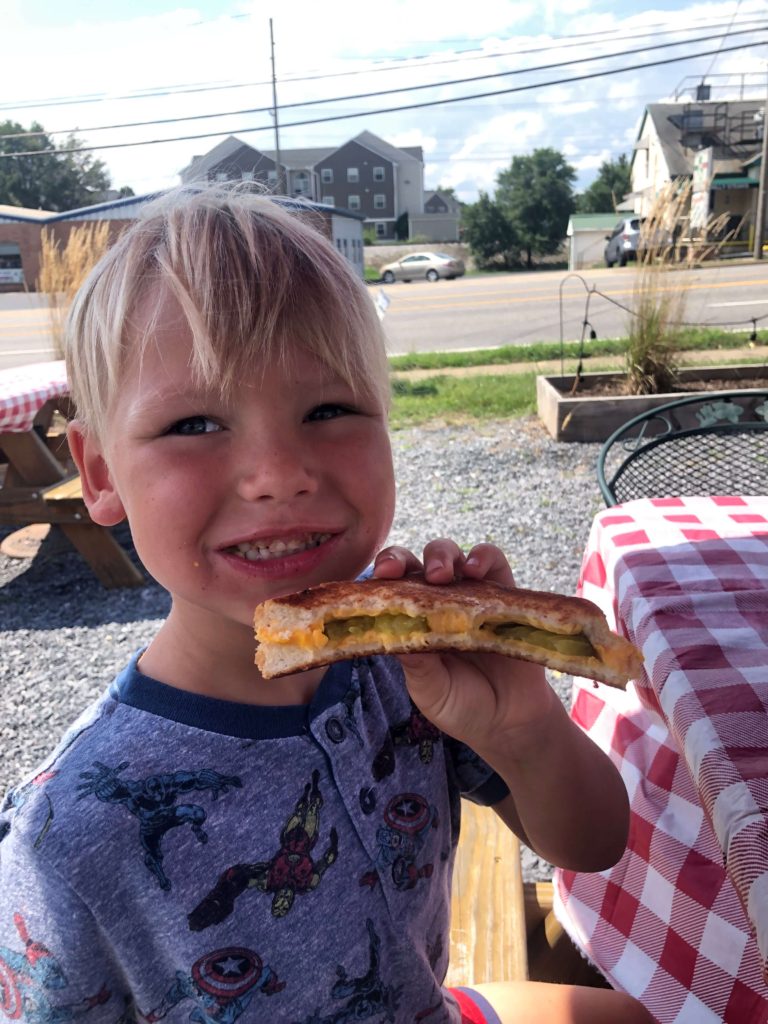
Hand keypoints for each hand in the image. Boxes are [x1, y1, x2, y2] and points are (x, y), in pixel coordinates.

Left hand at [372, 540, 556, 760]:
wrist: (509, 721)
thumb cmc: (461, 704)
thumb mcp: (431, 690)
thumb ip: (417, 664)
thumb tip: (391, 633)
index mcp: (410, 620)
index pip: (388, 587)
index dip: (379, 576)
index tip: (377, 578)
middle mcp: (436, 601)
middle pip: (412, 563)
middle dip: (401, 560)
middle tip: (398, 573)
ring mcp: (469, 594)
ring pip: (449, 554)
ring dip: (441, 556)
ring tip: (442, 575)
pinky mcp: (503, 593)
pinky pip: (493, 561)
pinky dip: (483, 556)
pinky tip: (475, 569)